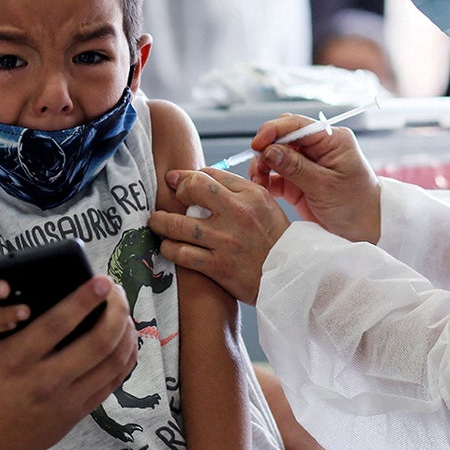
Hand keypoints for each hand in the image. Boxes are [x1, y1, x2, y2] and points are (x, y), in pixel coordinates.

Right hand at [0, 276, 137, 449]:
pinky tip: (125, 338)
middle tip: (117, 290)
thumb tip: (0, 286)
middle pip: (98, 341)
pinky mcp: (77, 413)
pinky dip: (126, 356)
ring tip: (123, 310)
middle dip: (116, 310)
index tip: (101, 281)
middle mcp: (45, 380)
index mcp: (15, 360)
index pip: (58, 323)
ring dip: (126, 331)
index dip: (84, 300)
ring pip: (113, 361)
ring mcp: (66, 399)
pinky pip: (113, 381)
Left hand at [149, 167, 290, 304]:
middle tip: (169, 200)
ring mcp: (225, 241)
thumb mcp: (265, 205)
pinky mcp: (218, 266)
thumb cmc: (275, 239)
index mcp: (250, 195)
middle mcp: (237, 213)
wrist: (291, 276)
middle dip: (175, 192)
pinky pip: (181, 253)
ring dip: (161, 222)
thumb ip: (237, 189)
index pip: (208, 173)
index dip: (189, 176)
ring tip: (157, 223)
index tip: (179, 182)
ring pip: (178, 224)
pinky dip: (169, 248)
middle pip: (192, 189)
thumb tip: (203, 177)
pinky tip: (169, 246)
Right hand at [249, 114, 380, 243]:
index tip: (258, 144)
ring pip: (275, 155)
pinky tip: (263, 188)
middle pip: (282, 137)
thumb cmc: (356, 205)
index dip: (274, 130)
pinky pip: (275, 175)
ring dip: (263, 166)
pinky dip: (266, 180)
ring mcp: (306, 164)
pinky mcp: (297, 182)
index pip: (298, 125)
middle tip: (259, 168)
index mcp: (331, 140)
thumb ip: (296, 167)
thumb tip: (269, 150)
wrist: (365, 230)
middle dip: (266, 149)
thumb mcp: (325, 186)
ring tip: (259, 181)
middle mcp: (317, 148)